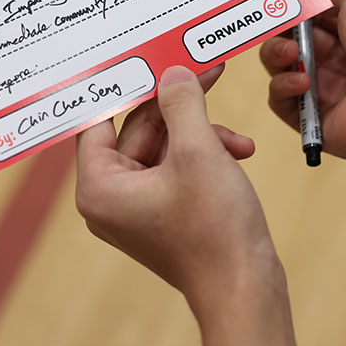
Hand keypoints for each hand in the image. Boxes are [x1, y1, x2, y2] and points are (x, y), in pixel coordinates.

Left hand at [75, 64, 274, 302]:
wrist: (246, 288)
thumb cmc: (214, 229)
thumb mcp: (198, 151)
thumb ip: (182, 103)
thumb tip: (171, 74)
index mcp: (99, 186)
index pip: (99, 118)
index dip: (124, 86)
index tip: (144, 57)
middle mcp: (110, 197)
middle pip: (139, 129)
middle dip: (180, 107)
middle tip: (207, 73)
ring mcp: (139, 206)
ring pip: (165, 146)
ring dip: (202, 134)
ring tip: (235, 139)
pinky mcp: (166, 211)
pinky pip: (178, 167)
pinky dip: (206, 156)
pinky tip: (239, 153)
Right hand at [260, 0, 345, 162]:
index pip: (308, 13)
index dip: (290, 1)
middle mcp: (334, 59)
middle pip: (286, 37)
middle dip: (277, 27)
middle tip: (278, 21)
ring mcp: (321, 88)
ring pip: (277, 66)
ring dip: (275, 53)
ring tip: (291, 53)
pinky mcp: (310, 117)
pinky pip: (280, 100)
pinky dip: (284, 86)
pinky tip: (304, 82)